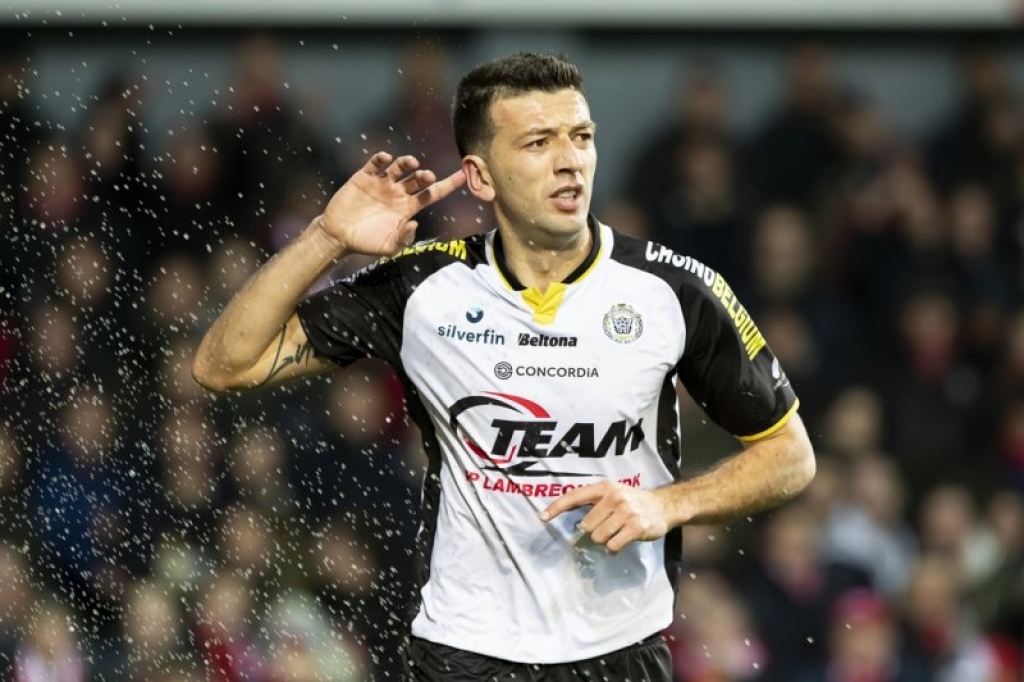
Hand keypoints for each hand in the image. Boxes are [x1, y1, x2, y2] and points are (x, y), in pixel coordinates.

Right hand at [317, 152, 466, 256]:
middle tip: (427, 176)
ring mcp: (382, 183)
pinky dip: (382, 159)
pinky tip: (386, 159)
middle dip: (424, 176)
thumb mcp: (388, 247)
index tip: (464, 175)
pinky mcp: (365, 177)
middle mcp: (398, 193)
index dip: (449, 184)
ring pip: (400, 168)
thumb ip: (403, 239)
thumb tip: (415, 223)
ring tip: (412, 163)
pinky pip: (376, 164)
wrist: (339, 235)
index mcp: (408, 207)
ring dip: (407, 163)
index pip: (433, 194)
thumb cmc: (366, 242)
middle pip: (418, 180)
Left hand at [541, 481, 670, 552]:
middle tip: (608, 527)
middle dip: (594, 531)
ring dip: (605, 540)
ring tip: (617, 533)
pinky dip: (613, 548)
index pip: (575, 496)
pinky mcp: (635, 527)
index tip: (542, 517)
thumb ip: (594, 502)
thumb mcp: (613, 493)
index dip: (557, 507)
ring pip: (598, 537)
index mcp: (604, 488)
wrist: (663, 506)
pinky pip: (613, 546)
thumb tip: (570, 515)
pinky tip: (622, 541)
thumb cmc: (633, 501)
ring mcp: (626, 512)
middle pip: (586, 525)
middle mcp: (614, 497)